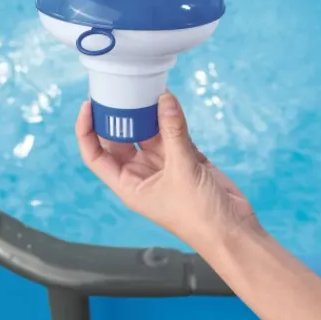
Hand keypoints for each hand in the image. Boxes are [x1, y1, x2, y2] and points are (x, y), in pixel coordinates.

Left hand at [74, 92, 256, 249]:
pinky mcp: (185, 159)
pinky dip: (172, 117)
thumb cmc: (200, 218)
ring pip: (148, 132)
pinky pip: (173, 132)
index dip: (87, 131)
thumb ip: (174, 132)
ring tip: (145, 89)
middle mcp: (142, 174)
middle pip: (121, 138)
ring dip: (148, 113)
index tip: (89, 106)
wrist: (233, 231)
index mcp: (129, 185)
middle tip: (120, 90)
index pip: (96, 155)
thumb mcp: (182, 170)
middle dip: (120, 115)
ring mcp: (164, 165)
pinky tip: (169, 100)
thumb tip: (165, 100)